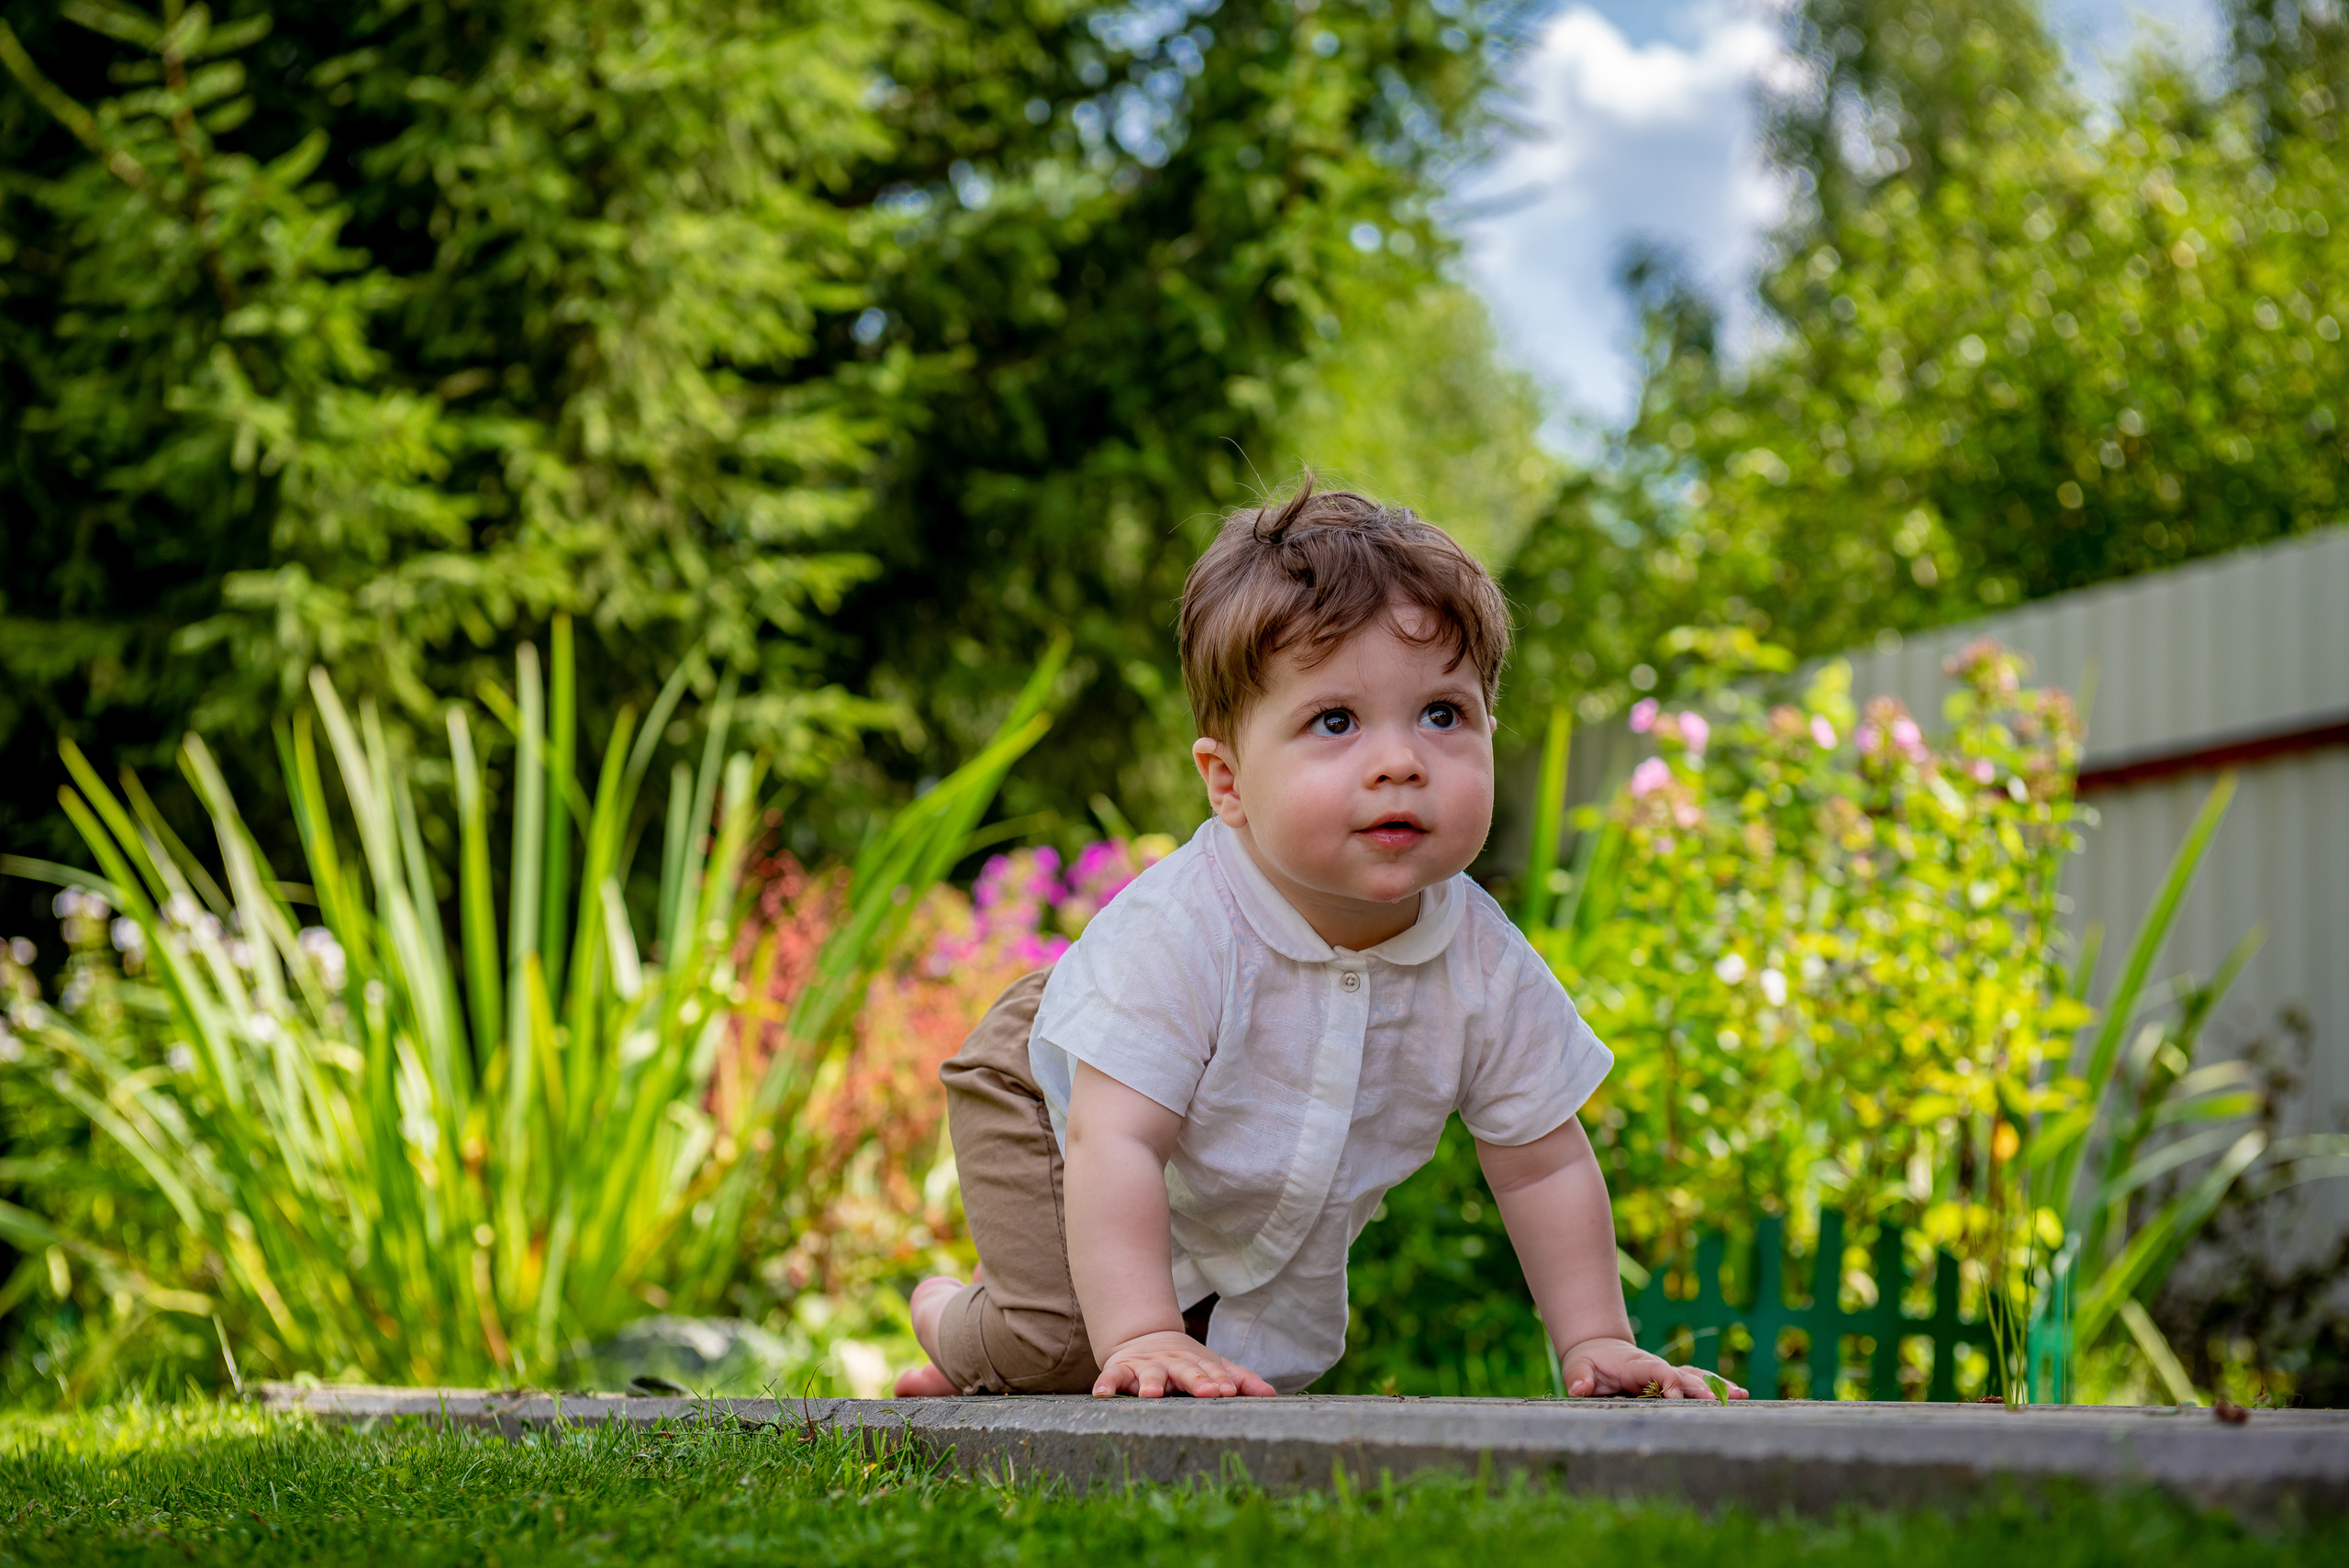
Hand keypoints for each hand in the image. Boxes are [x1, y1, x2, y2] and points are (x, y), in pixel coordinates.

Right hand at [1092, 1330, 1277, 1398]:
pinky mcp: (1121, 1369)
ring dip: (1150, 1384)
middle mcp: (1172, 1364)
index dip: (1221, 1382)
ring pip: (1149, 1375)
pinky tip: (1102, 1395)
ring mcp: (1146, 1367)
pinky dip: (1106, 1384)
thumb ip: (1240, 1379)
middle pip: (1186, 1372)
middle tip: (1207, 1392)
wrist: (1144, 1337)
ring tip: (1151, 1394)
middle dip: (1197, 1381)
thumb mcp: (1213, 1366)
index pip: (1212, 1374)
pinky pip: (1112, 1377)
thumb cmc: (1186, 1362)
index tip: (1229, 1392)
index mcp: (1197, 1364)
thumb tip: (1272, 1394)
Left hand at [1560, 1336, 1746, 1399]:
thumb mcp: (1578, 1366)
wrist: (1599, 1349)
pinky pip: (1698, 1381)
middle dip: (1699, 1387)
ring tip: (1741, 1394)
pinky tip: (1741, 1395)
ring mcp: (1667, 1373)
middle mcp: (1655, 1367)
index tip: (1677, 1395)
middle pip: (1681, 1375)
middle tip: (1718, 1400)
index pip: (1653, 1371)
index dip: (1666, 1381)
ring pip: (1695, 1377)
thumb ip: (1578, 1375)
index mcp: (1633, 1365)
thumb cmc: (1588, 1362)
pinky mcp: (1674, 1380)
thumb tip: (1578, 1387)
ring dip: (1716, 1385)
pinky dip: (1718, 1386)